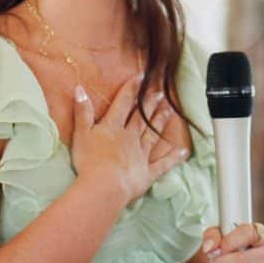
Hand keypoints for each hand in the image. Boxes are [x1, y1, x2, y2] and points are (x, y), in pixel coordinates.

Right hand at [71, 73, 188, 204]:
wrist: (104, 186)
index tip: (141, 76)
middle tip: (160, 91)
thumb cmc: (89, 160)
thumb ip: (82, 111)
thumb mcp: (81, 133)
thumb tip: (80, 88)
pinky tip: (183, 151)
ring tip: (169, 110)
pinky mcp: (147, 173)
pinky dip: (173, 158)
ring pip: (152, 135)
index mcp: (113, 127)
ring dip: (160, 122)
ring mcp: (141, 155)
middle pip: (141, 117)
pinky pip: (162, 164)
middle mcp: (130, 137)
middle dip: (150, 103)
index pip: (123, 103)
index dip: (131, 89)